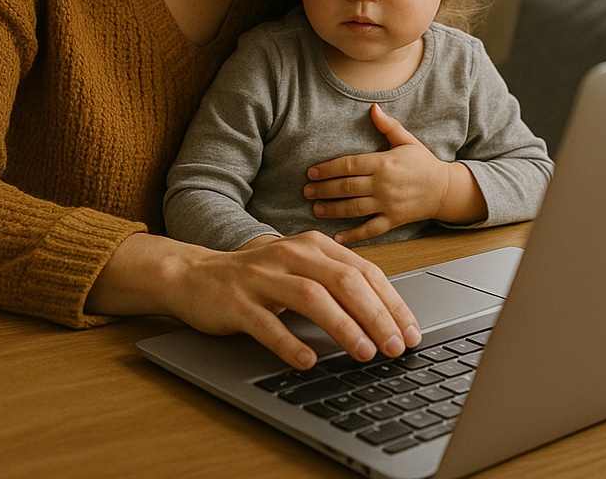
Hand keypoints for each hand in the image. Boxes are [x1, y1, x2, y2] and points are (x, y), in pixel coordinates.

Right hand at [86, 230, 420, 369]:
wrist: (195, 276)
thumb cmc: (256, 278)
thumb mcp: (300, 269)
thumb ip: (337, 282)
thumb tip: (386, 315)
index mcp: (312, 244)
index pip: (363, 271)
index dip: (391, 302)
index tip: (410, 332)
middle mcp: (290, 254)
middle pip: (343, 281)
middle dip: (376, 315)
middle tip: (396, 347)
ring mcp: (262, 277)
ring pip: (311, 297)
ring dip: (343, 327)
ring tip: (365, 353)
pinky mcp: (236, 301)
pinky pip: (266, 323)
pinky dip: (289, 342)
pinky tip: (307, 360)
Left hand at [304, 104, 486, 242]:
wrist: (445, 189)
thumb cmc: (423, 163)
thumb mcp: (407, 140)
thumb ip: (388, 126)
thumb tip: (373, 107)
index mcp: (384, 163)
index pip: (350, 165)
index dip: (328, 169)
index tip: (312, 172)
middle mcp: (384, 184)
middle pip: (347, 187)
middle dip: (324, 189)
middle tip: (306, 190)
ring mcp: (388, 204)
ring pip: (355, 209)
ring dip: (333, 210)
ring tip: (316, 208)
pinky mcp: (393, 220)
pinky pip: (371, 230)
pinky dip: (354, 235)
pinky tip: (337, 237)